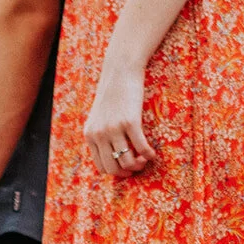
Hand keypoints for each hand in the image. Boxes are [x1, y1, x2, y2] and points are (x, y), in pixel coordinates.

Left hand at [84, 59, 154, 176]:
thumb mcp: (98, 117)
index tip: (126, 168)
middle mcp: (99, 134)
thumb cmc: (112, 94)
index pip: (101, 166)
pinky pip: (141, 148)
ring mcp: (114, 129)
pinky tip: (152, 154)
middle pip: (113, 168)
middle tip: (137, 166)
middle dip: (127, 172)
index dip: (115, 172)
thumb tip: (113, 156)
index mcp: (90, 135)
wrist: (120, 71)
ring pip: (127, 162)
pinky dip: (149, 155)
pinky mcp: (130, 122)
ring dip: (139, 165)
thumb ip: (100, 135)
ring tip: (145, 160)